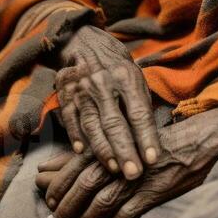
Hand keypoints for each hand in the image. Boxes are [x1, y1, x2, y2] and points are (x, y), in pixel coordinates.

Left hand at [35, 105, 217, 217]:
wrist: (206, 137)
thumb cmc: (163, 137)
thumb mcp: (129, 137)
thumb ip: (96, 151)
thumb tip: (54, 167)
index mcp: (117, 142)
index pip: (77, 165)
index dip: (58, 183)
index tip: (46, 196)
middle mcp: (125, 158)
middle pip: (85, 186)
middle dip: (66, 204)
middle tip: (54, 217)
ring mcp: (141, 177)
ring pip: (103, 203)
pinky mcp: (158, 192)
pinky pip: (129, 213)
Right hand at [54, 24, 160, 180]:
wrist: (85, 43)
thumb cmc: (118, 69)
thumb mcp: (136, 78)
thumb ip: (141, 106)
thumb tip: (152, 139)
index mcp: (126, 77)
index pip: (139, 111)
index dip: (146, 136)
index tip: (152, 159)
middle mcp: (103, 82)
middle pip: (114, 121)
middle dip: (125, 150)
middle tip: (134, 174)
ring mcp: (82, 88)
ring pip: (92, 123)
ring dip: (103, 149)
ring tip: (114, 169)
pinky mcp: (65, 93)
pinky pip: (70, 118)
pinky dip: (75, 136)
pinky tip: (82, 153)